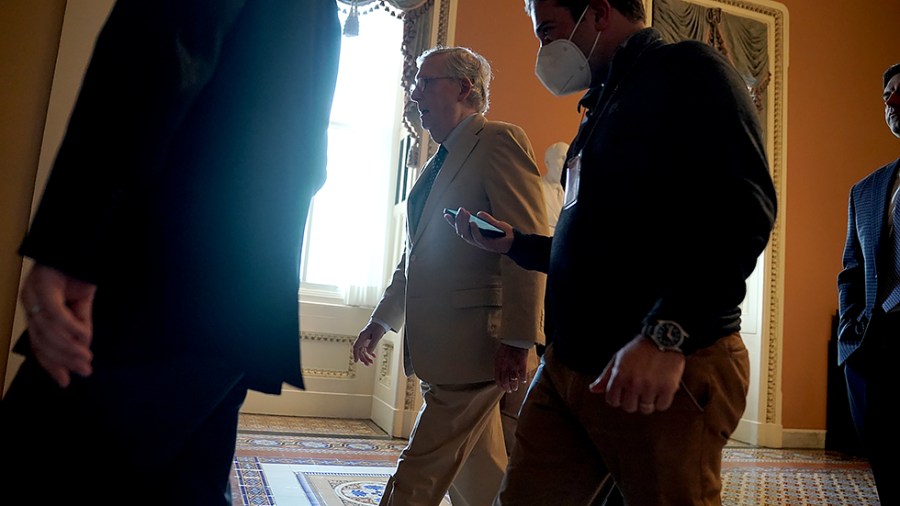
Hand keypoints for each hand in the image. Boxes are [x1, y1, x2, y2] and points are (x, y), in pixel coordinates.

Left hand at [19, 263, 96, 386]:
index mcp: (35, 308)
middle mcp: (28, 301)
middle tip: (84, 370)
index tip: (65, 382)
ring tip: (86, 358)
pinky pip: (55, 312)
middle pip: (41, 340)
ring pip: (47, 330)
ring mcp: (33, 292)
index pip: (38, 343)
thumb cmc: (80, 270)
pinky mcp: (43, 284)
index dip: (51, 364)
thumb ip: (80, 324)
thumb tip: (83, 349)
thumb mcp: (82, 304)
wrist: (81, 241)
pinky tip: (84, 337)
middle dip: (63, 359)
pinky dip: (70, 326)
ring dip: (69, 347)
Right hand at [352, 322, 385, 365]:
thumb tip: (369, 353)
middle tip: (368, 364)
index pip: (356, 347)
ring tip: (371, 362)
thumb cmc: (378, 327)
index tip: (356, 361)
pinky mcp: (367, 340)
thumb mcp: (377, 336)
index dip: (355, 354)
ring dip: (366, 357)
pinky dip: (369, 353)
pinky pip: (366, 348)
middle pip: (359, 350)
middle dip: (363, 358)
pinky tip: (373, 356)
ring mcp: (364, 340)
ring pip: (363, 350)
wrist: (380, 322)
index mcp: (362, 337)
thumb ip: (373, 344)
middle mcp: (362, 339)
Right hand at [444, 207, 513, 253]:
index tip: (445, 213)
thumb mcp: (494, 223)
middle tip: (460, 210)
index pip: (460, 228)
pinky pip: (477, 238)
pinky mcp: (486, 245)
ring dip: (464, 224)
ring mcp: (479, 243)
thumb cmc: (503, 233)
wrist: (514, 241)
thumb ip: (486, 218)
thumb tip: (478, 213)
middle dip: (459, 220)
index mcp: (473, 234)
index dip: (452, 222)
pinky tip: (473, 222)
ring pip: (466, 235)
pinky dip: (474, 230)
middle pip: (461, 231)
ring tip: (465, 213)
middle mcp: (474, 239)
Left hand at [494, 343, 528, 392]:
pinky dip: (523, 379)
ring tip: (515, 388)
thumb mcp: (499, 355)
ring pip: (513, 381)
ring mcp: (513, 366)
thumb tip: (499, 372)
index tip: (502, 388)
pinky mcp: (521, 365)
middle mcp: (505, 367)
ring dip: (514, 386)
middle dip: (507, 388)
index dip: (500, 385)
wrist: (515, 339)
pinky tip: (523, 380)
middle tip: (509, 390)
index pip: (498, 379)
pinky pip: (522, 375)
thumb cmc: (507, 346)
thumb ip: (499, 364)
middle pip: (505, 382)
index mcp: (498, 364)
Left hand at [588, 335, 684, 413]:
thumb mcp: (618, 358)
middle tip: (638, 392)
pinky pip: (662, 406)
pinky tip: (660, 391)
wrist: (663, 338)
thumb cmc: (640, 348)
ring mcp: (651, 387)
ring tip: (650, 390)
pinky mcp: (667, 389)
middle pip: (629, 407)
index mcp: (620, 376)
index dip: (617, 398)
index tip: (623, 394)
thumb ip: (606, 376)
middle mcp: (634, 383)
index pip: (612, 401)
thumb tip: (594, 389)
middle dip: (632, 401)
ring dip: (648, 402)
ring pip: (646, 409)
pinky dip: (662, 401)